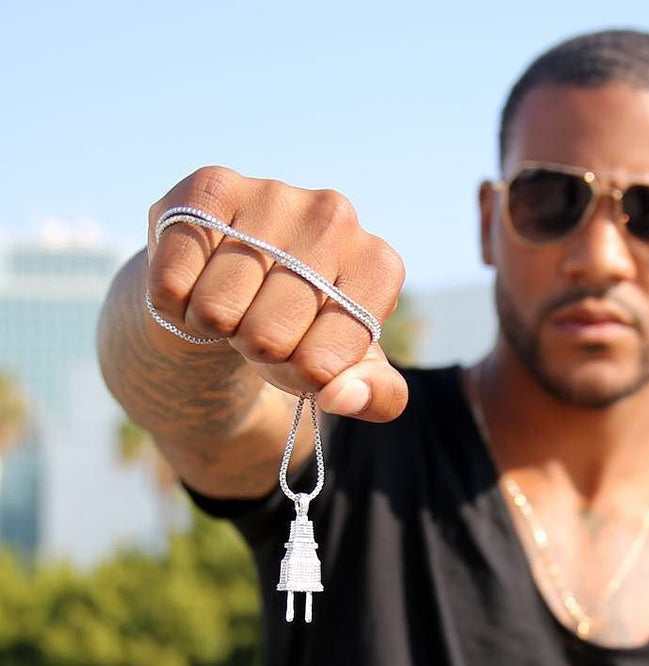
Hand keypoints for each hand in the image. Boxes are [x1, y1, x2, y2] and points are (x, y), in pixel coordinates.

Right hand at [145, 166, 407, 420]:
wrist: (247, 280)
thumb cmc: (306, 331)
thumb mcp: (350, 371)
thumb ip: (374, 397)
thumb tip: (340, 396)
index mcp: (378, 266)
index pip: (322, 364)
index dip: (300, 376)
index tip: (305, 353)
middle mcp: (335, 217)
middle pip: (267, 337)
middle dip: (258, 351)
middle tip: (263, 325)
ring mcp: (274, 195)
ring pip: (216, 311)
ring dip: (215, 327)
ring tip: (235, 304)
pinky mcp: (210, 187)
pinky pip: (172, 283)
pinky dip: (176, 304)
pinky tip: (200, 282)